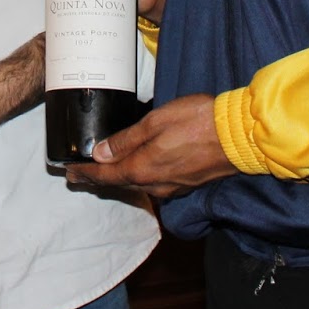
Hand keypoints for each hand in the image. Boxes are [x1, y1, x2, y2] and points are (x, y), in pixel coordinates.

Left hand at [64, 94, 234, 198]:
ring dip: (118, 179)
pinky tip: (138, 171)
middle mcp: (156, 185)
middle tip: (79, 174)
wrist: (240, 136)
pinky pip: (155, 184)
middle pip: (120, 183)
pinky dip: (139, 178)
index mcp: (143, 169)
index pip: (105, 176)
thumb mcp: (155, 122)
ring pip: (138, 185)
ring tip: (104, 173)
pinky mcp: (187, 183)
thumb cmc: (198, 122)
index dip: (85, 174)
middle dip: (98, 178)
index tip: (68, 173)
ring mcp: (173, 187)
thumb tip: (99, 153)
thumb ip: (126, 140)